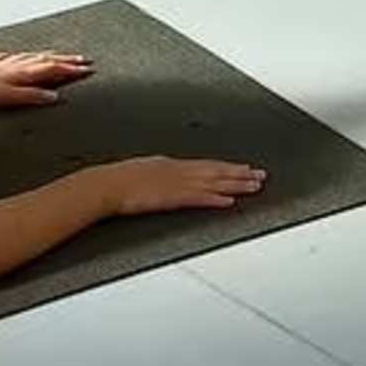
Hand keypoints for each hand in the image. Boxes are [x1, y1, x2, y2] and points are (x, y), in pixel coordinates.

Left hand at [0, 49, 90, 109]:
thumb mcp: (7, 98)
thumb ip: (31, 96)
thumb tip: (55, 97)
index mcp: (22, 73)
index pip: (53, 69)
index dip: (71, 69)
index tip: (88, 69)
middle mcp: (16, 65)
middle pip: (46, 60)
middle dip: (66, 60)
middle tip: (83, 60)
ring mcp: (3, 64)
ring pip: (31, 57)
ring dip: (48, 56)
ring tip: (59, 55)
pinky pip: (12, 58)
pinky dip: (21, 57)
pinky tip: (17, 57)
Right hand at [91, 154, 266, 216]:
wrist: (105, 185)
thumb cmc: (118, 179)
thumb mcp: (142, 169)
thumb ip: (158, 172)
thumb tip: (164, 173)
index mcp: (171, 164)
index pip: (207, 165)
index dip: (228, 167)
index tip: (244, 167)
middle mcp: (178, 170)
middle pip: (216, 171)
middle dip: (240, 174)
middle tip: (261, 176)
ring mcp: (176, 183)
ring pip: (214, 183)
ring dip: (236, 185)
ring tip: (255, 187)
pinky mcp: (171, 198)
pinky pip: (199, 199)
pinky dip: (215, 199)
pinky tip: (229, 202)